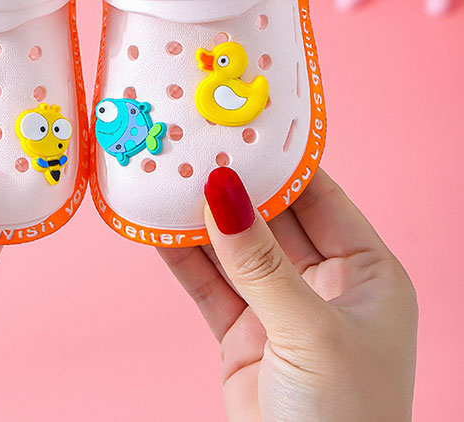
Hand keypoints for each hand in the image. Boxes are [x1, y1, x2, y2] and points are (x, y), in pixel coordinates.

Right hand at [159, 167, 416, 421]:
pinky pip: (209, 284)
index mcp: (366, 275)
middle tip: (193, 149)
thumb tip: (222, 191)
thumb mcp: (310, 332)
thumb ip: (261, 262)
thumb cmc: (344, 418)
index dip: (282, 163)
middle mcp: (324, 285)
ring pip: (235, 250)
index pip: (321, 198)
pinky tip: (155, 230)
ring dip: (201, 220)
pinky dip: (182, 259)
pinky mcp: (241, 334)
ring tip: (165, 180)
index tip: (241, 129)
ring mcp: (279, 308)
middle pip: (272, 219)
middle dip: (234, 187)